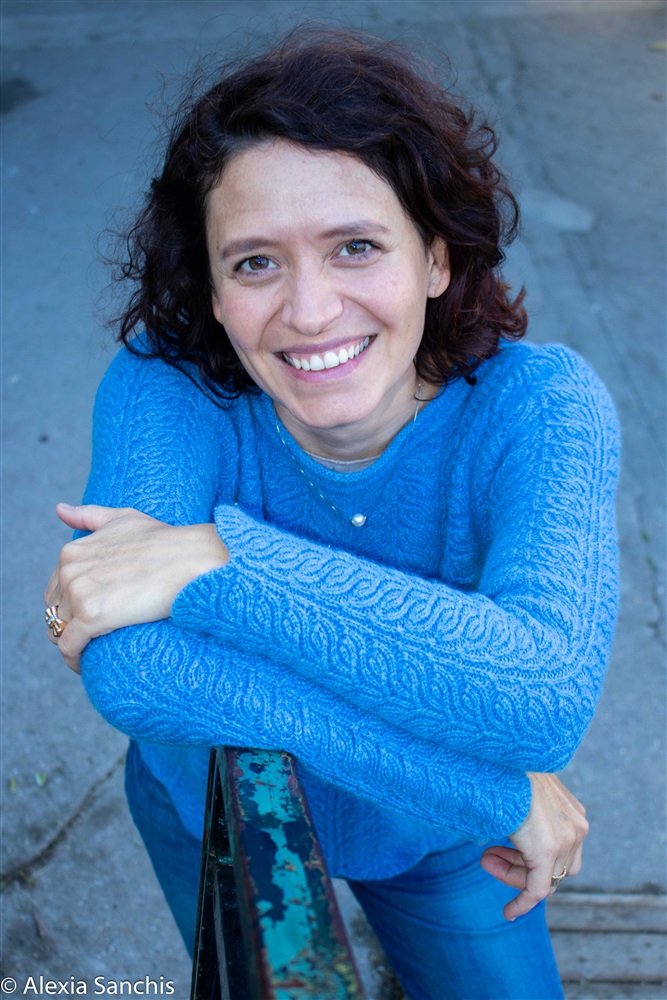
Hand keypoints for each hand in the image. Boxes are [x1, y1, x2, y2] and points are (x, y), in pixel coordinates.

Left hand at [45, 503, 228, 672]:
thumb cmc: (164, 540)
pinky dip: (74, 660)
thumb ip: (89, 516)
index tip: (88, 618)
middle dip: (69, 625)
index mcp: (72, 551)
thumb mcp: (123, 519)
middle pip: (55, 612)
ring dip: (72, 644)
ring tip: (92, 653)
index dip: (69, 606)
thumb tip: (60, 510)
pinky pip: (69, 647)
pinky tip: (85, 666)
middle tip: (93, 638)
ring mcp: (79, 593)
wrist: (190, 559)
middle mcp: (69, 570)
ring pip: (60, 631)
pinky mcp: (92, 617)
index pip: (55, 590)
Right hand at [480, 771, 587, 919]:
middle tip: (487, 858)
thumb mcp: (523, 791)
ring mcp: (566, 839)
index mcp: (573, 811)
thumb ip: (529, 813)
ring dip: (513, 875)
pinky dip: (523, 903)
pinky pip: (538, 890)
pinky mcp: (548, 851)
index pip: (560, 851)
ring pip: (545, 878)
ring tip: (484, 859)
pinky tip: (508, 913)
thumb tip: (514, 826)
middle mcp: (577, 826)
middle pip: (556, 867)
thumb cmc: (503, 768)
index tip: (496, 855)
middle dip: (521, 867)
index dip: (528, 858)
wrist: (498, 756)